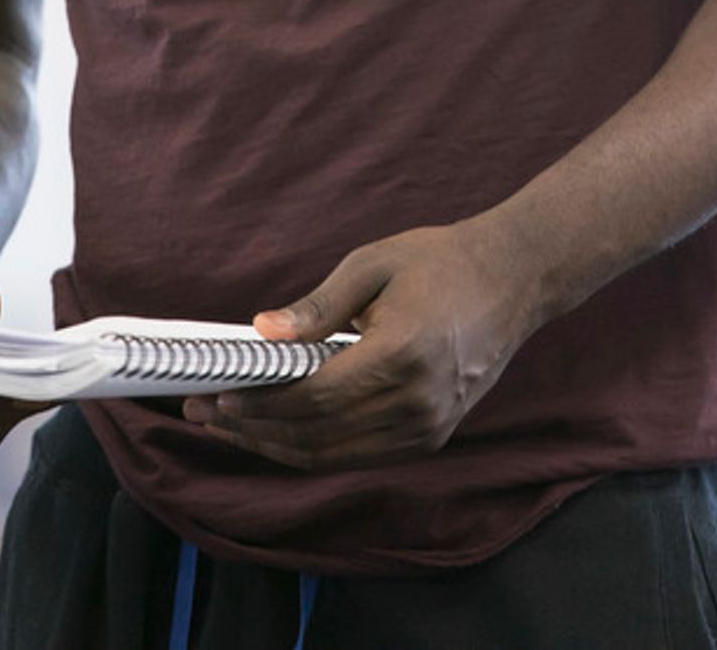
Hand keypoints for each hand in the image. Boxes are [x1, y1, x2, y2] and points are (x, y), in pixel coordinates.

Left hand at [181, 215, 540, 470]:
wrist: (513, 280)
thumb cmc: (441, 261)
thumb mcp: (373, 264)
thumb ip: (317, 307)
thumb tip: (262, 333)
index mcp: (401, 354)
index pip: (312, 398)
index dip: (258, 404)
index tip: (215, 396)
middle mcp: (416, 403)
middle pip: (316, 436)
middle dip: (252, 429)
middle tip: (203, 414)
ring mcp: (428, 427)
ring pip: (333, 455)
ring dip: (275, 446)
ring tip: (230, 426)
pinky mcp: (432, 437)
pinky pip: (359, 454)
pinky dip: (313, 448)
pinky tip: (279, 431)